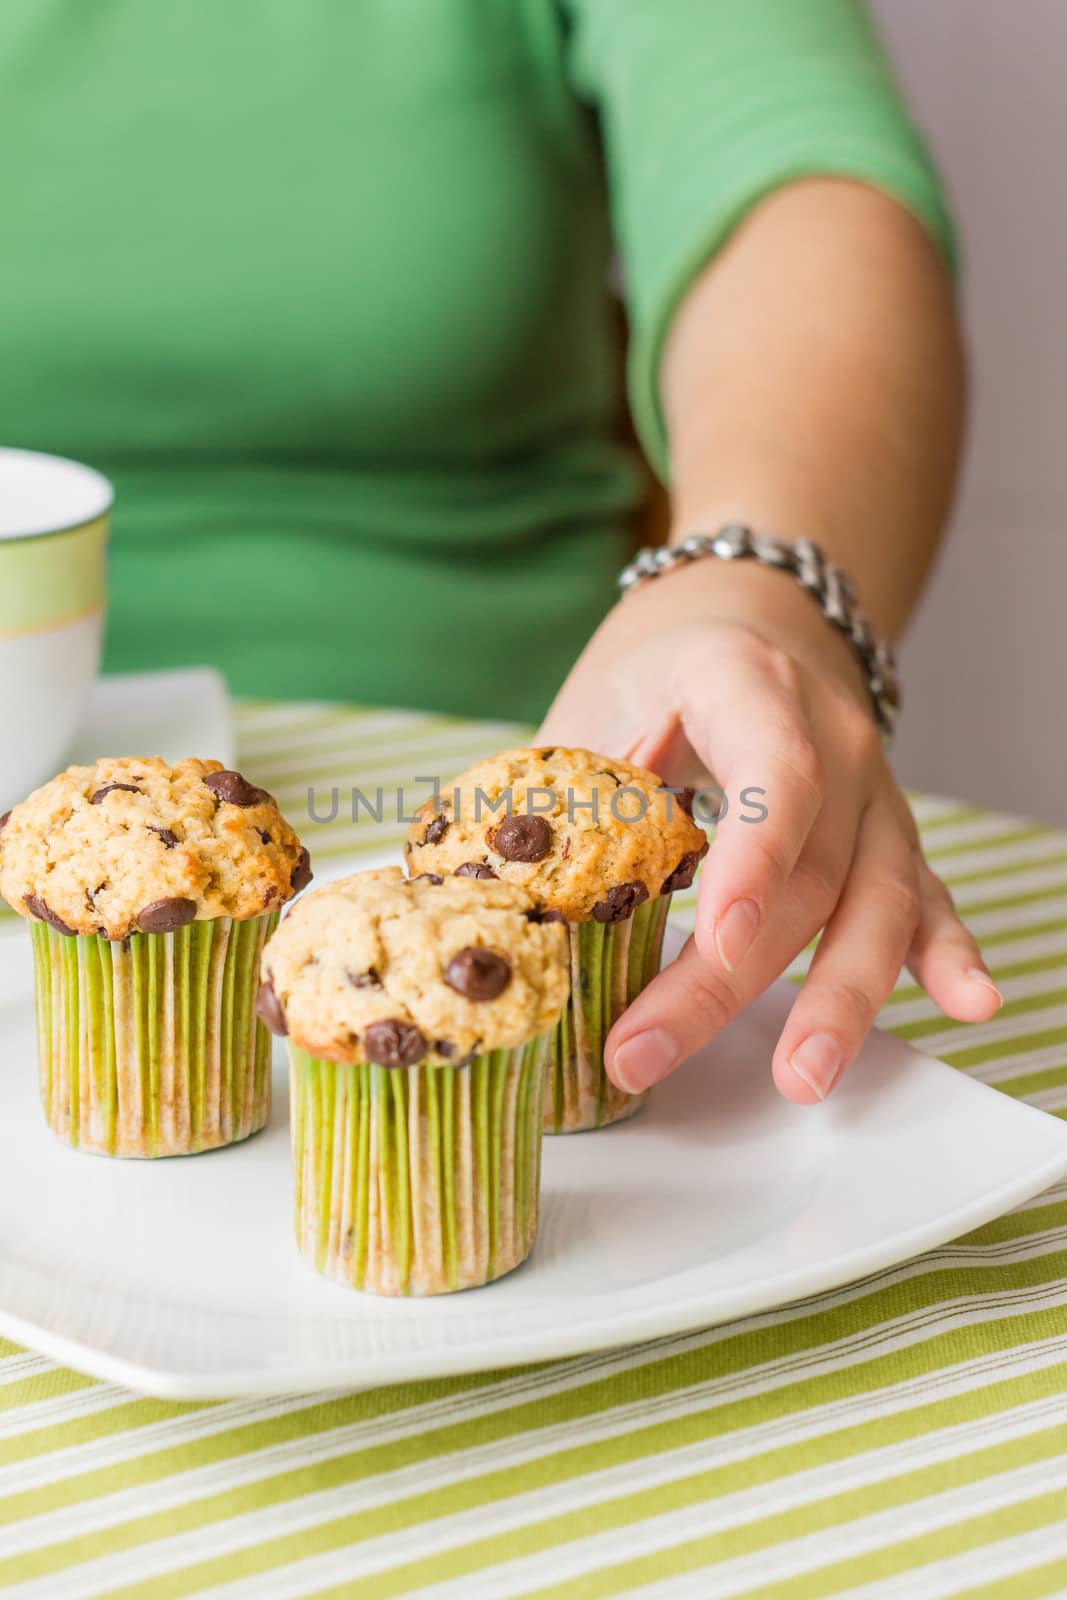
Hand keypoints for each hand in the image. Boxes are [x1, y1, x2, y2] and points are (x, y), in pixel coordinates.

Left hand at [538, 557, 1000, 1103]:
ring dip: (844, 995)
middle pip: (807, 867)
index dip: (751, 861)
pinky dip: (945, 952)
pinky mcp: (887, 830)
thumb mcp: (591, 703)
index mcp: (747, 684)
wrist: (746, 610)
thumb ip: (556, 795)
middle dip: (731, 977)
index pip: (771, 774)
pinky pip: (924, 892)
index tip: (717, 938)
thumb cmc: (655, 667)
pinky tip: (969, 1005)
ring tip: (804, 1077)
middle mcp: (831, 735)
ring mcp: (872, 787)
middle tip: (649, 1053)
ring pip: (877, 896)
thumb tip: (475, 906)